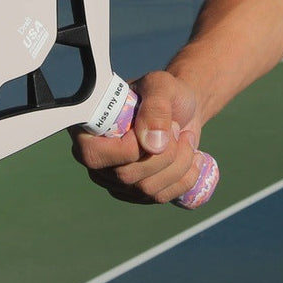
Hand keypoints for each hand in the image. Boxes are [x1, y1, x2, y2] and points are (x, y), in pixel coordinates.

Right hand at [71, 70, 206, 204]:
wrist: (183, 109)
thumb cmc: (165, 93)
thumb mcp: (161, 86)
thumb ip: (155, 107)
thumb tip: (152, 145)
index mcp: (88, 131)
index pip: (94, 156)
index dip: (129, 148)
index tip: (156, 125)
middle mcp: (96, 161)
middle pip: (126, 176)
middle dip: (164, 153)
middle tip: (176, 128)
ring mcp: (116, 181)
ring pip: (147, 190)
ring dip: (178, 162)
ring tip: (185, 138)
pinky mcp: (137, 194)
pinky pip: (162, 197)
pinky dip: (186, 177)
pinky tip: (194, 158)